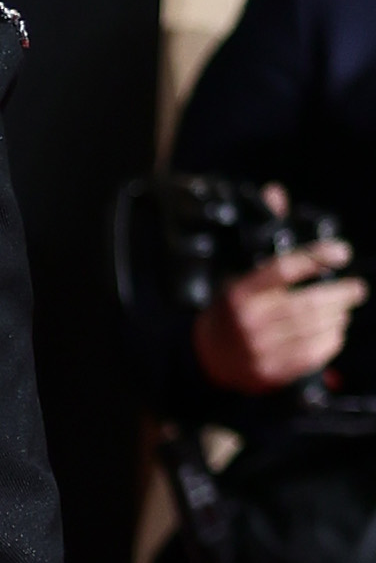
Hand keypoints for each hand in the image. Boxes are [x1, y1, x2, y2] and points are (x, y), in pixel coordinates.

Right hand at [196, 225, 358, 400]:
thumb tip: (276, 191)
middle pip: (307, 303)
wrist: (204, 359)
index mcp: (240, 292)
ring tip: (346, 309)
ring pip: (313, 329)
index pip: (286, 268)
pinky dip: (330, 342)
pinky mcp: (269, 372)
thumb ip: (264, 236)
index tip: (343, 252)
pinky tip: (336, 333)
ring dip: (338, 318)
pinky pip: (310, 356)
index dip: (318, 257)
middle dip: (341, 294)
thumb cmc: (231, 309)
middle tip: (357, 288)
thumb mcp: (240, 273)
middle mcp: (248, 321)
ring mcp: (258, 349)